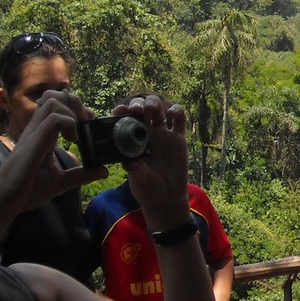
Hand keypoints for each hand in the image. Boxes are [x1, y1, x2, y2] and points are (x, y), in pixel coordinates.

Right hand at [0, 89, 107, 217]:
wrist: (7, 201)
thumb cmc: (27, 189)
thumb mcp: (61, 181)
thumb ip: (81, 175)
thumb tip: (102, 171)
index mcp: (42, 135)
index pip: (56, 106)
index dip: (75, 109)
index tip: (88, 123)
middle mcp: (37, 130)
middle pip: (53, 96)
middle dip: (75, 103)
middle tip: (86, 122)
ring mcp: (34, 134)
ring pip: (52, 102)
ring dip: (72, 112)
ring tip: (78, 132)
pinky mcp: (34, 142)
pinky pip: (53, 119)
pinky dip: (69, 124)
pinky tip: (73, 140)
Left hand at [114, 95, 189, 225]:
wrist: (167, 197)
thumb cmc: (147, 189)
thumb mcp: (138, 181)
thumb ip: (134, 171)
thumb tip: (129, 161)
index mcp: (131, 140)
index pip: (124, 120)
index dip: (122, 111)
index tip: (120, 109)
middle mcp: (146, 134)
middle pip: (141, 109)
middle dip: (138, 104)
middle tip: (137, 109)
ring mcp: (163, 135)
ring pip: (159, 109)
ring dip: (154, 103)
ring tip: (152, 108)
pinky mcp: (178, 138)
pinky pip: (179, 119)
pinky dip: (177, 111)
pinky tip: (172, 113)